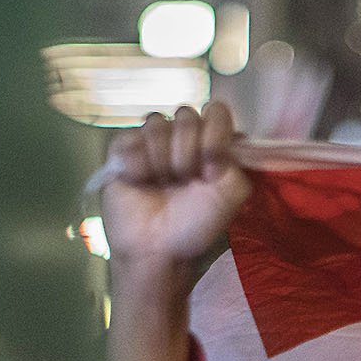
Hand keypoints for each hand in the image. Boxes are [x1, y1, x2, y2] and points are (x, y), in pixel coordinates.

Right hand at [100, 104, 248, 360]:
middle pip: (185, 115)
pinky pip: (129, 137)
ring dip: (161, 160)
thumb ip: (238, 159)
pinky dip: (136, 163)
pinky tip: (139, 183)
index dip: (213, 137)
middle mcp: (181, 138)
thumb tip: (225, 134)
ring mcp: (150, 142)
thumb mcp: (232, 195)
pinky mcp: (123, 151)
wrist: (157, 249)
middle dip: (187, 152)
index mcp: (210, 144)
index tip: (211, 169)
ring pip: (155, 123)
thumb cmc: (195, 226)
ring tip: (161, 185)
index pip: (216, 111)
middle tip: (184, 181)